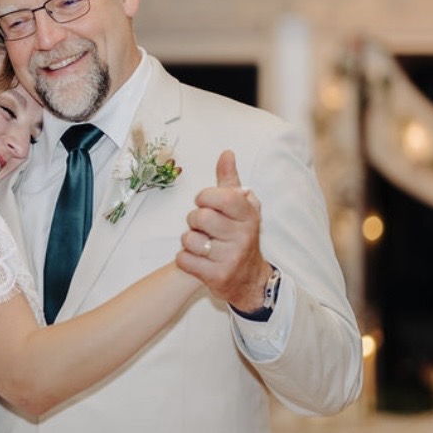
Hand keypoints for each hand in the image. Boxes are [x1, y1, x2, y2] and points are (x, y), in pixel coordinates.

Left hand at [175, 150, 272, 310]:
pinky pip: (183, 259)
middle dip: (195, 221)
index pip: (219, 196)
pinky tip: (198, 259)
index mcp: (248, 216)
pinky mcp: (217, 277)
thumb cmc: (239, 236)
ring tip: (203, 245)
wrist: (248, 279)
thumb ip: (229, 181)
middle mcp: (242, 236)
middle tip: (204, 228)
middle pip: (199, 217)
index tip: (205, 203)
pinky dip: (185, 259)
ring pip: (189, 239)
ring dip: (190, 242)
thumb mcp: (240, 208)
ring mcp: (230, 258)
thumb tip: (226, 154)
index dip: (204, 198)